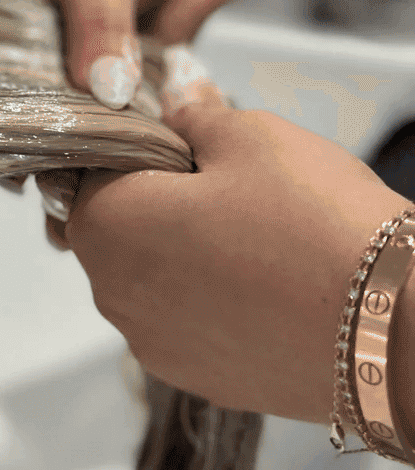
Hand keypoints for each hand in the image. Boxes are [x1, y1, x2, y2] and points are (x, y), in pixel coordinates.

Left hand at [57, 81, 409, 424]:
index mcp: (104, 225)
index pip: (86, 172)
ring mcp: (150, 343)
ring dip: (177, 252)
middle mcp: (109, 292)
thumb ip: (194, 114)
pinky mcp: (195, 378)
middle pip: (111, 228)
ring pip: (146, 278)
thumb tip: (176, 90)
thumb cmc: (313, 222)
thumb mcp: (251, 137)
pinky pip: (182, 321)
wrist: (395, 332)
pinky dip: (205, 299)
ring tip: (250, 235)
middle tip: (221, 184)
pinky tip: (260, 283)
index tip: (175, 143)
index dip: (130, 150)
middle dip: (151, 201)